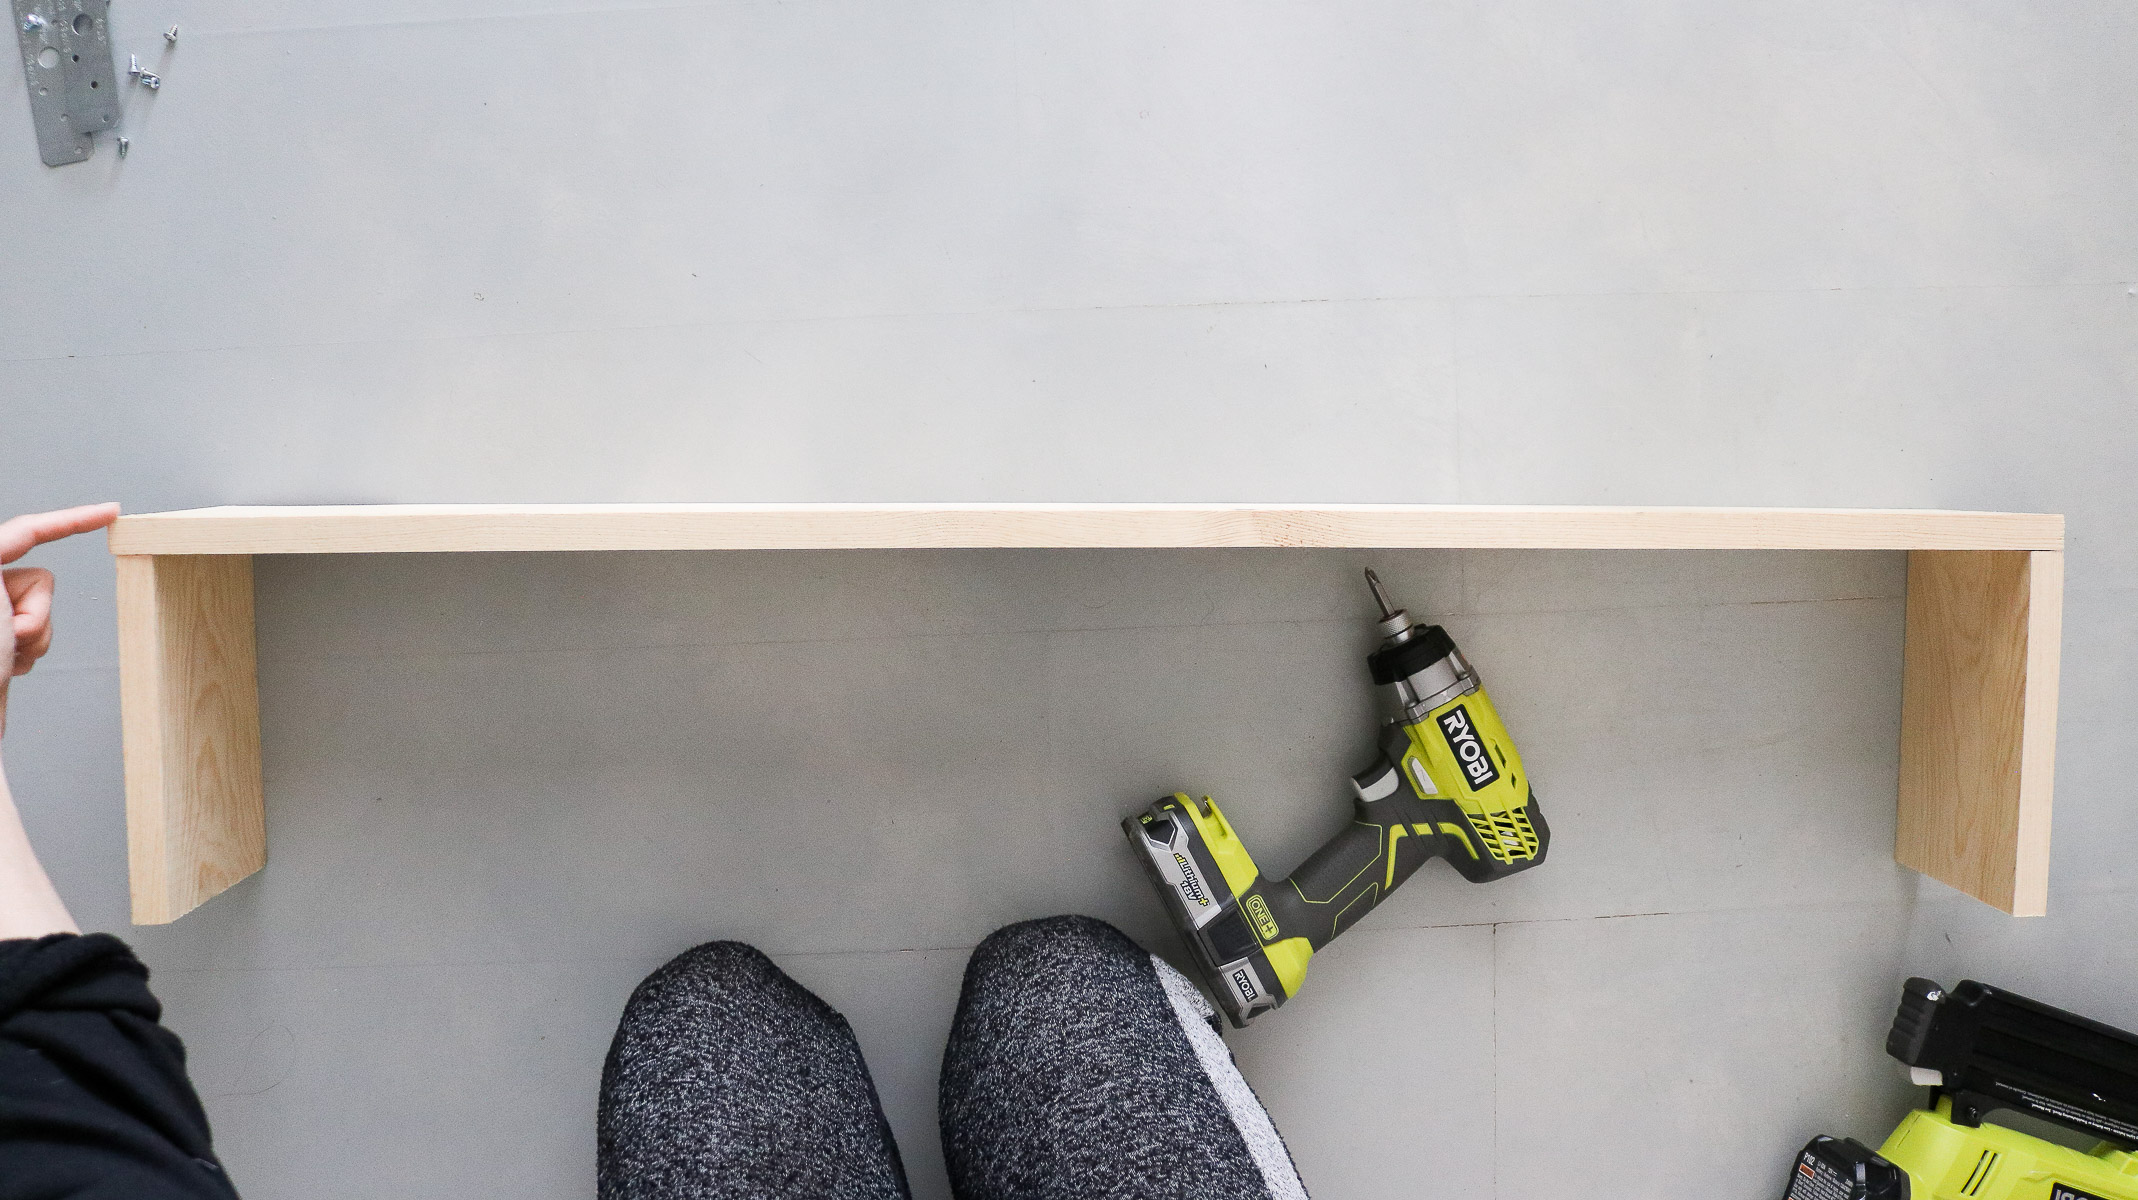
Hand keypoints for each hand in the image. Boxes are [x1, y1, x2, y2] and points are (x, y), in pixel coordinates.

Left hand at [1, 504, 120, 737]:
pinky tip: (5, 666)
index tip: (110, 512)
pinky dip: (31, 652)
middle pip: (40, 579)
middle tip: (7, 636)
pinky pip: (40, 634)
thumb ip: (6, 567)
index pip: (27, 531)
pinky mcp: (1, 640)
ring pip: (44, 611)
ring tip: (4, 655)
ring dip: (35, 637)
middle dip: (36, 610)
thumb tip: (25, 548)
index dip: (71, 519)